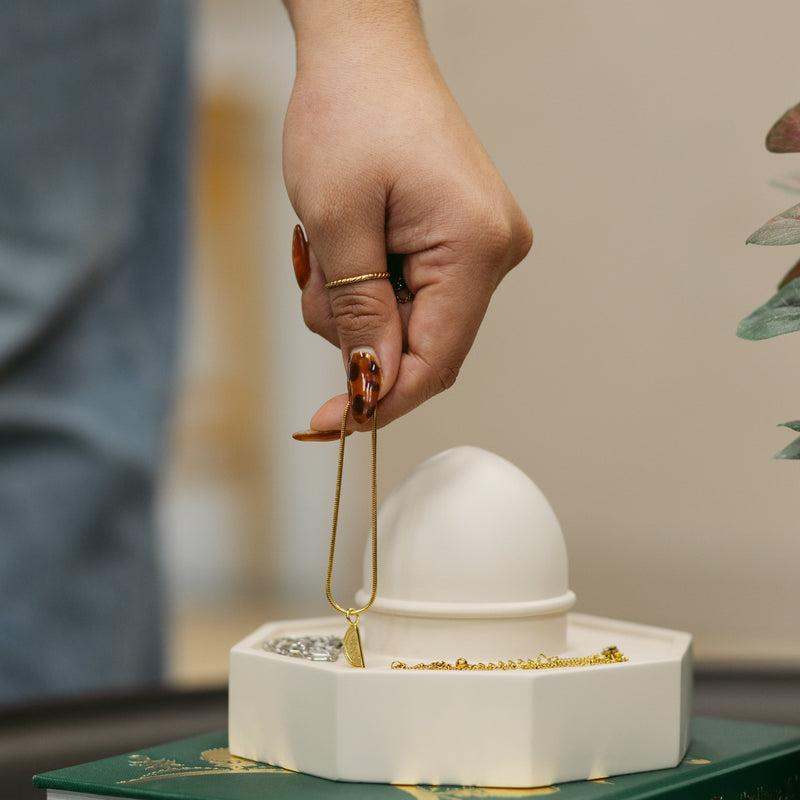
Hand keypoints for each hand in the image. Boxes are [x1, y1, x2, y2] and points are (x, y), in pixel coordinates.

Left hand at [283, 0, 531, 434]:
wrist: (364, 50)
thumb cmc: (349, 112)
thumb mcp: (337, 221)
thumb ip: (359, 312)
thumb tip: (373, 382)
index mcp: (476, 247)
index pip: (435, 361)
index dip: (381, 401)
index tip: (328, 425)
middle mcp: (495, 252)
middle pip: (423, 344)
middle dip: (359, 335)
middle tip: (315, 276)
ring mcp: (481, 245)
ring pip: (411, 320)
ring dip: (356, 303)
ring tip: (326, 244)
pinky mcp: (460, 238)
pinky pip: (414, 291)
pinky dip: (369, 283)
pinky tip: (349, 239)